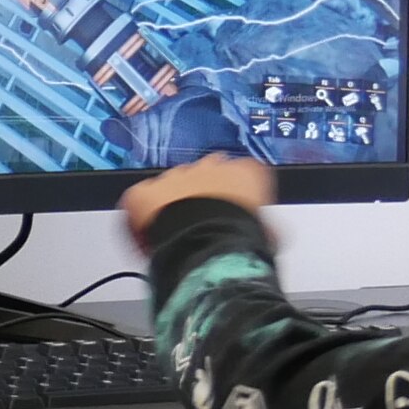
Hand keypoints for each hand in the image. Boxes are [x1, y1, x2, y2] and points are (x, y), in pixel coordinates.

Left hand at [121, 151, 276, 245]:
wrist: (207, 242)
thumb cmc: (240, 239)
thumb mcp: (267, 231)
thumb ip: (265, 225)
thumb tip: (269, 238)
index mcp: (245, 172)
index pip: (238, 176)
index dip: (230, 200)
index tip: (228, 216)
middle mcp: (209, 166)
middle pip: (201, 178)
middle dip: (199, 199)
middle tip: (200, 227)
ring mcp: (175, 175)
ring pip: (170, 188)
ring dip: (171, 207)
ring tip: (176, 236)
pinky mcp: (144, 191)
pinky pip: (139, 200)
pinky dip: (141, 217)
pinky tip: (149, 236)